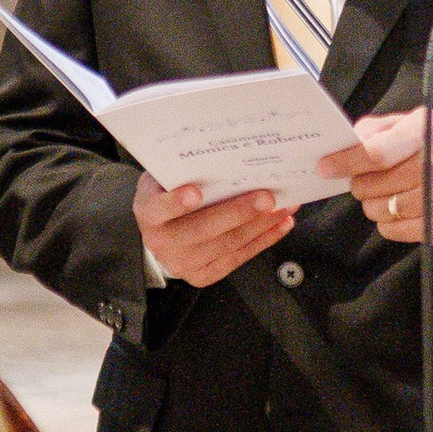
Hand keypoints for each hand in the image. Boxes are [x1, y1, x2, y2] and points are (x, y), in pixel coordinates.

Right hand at [134, 174, 293, 286]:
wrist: (160, 232)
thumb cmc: (167, 195)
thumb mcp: (164, 178)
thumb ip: (182, 170)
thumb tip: (220, 155)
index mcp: (148, 214)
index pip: (158, 209)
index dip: (176, 202)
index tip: (195, 192)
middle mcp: (162, 242)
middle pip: (203, 229)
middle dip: (238, 212)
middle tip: (267, 197)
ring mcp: (182, 263)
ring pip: (227, 244)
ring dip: (260, 226)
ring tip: (284, 207)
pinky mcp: (202, 276)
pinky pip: (238, 257)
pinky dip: (263, 240)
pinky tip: (281, 224)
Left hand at [324, 110, 432, 245]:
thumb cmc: (432, 145)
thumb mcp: (406, 124)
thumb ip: (374, 129)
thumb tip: (345, 144)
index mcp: (424, 133)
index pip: (376, 153)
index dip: (346, 162)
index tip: (325, 167)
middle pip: (372, 186)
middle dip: (360, 184)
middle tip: (367, 179)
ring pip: (379, 210)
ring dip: (372, 204)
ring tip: (385, 192)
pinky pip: (393, 230)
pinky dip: (387, 221)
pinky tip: (396, 208)